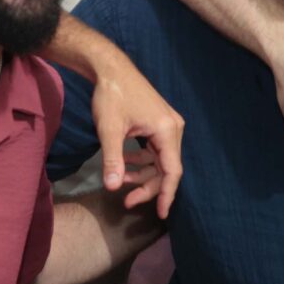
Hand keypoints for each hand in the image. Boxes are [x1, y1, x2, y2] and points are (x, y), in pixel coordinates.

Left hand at [87, 61, 185, 215]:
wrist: (111, 69)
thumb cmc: (111, 96)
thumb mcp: (109, 130)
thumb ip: (113, 160)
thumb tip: (112, 187)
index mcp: (167, 131)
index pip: (172, 171)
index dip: (167, 194)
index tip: (161, 214)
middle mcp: (174, 128)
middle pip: (167, 168)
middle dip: (148, 186)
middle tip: (127, 201)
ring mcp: (168, 125)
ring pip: (161, 160)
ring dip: (144, 174)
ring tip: (123, 183)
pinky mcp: (160, 123)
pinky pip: (157, 149)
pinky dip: (143, 160)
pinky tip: (127, 165)